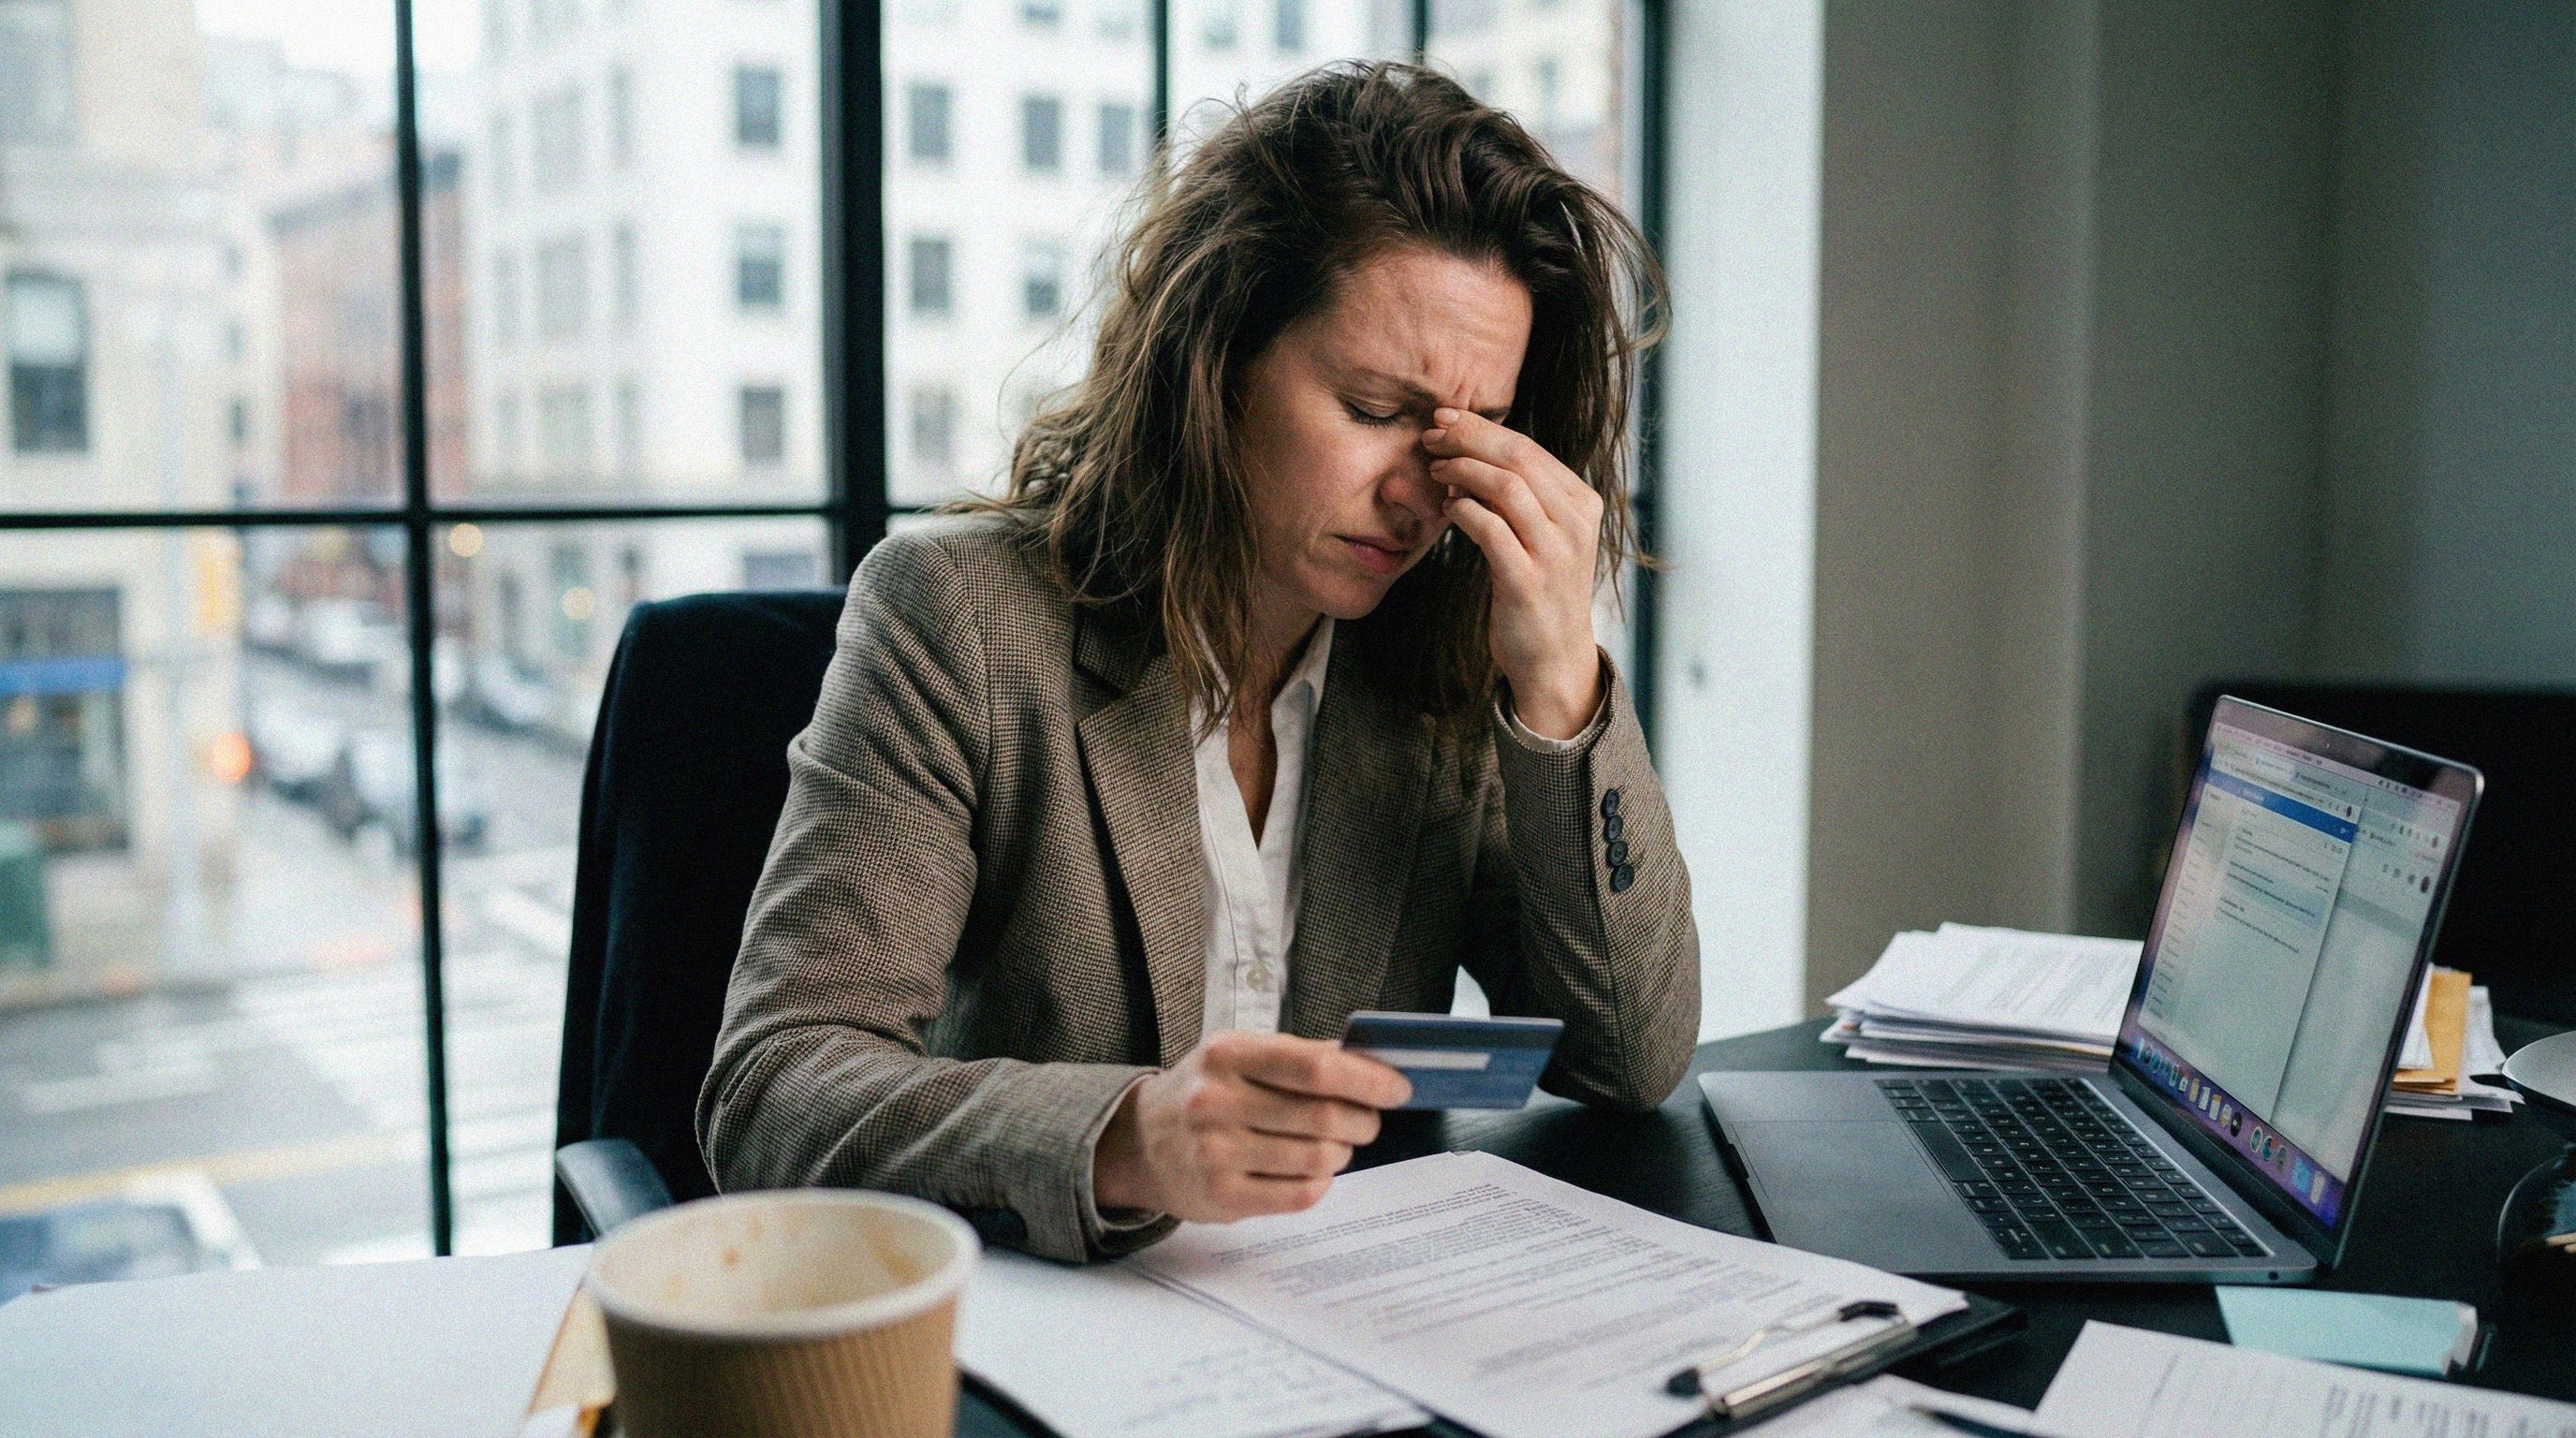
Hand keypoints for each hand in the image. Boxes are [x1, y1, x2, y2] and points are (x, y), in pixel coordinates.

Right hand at [1092, 1031, 1410, 1221]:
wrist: (1140, 1143)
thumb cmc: (1205, 1091)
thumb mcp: (1239, 1054)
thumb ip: (1301, 1055)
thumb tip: (1372, 1061)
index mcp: (1228, 1055)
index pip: (1315, 1068)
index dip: (1367, 1080)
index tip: (1397, 1088)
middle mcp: (1216, 1102)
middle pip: (1324, 1117)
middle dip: (1364, 1120)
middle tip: (1370, 1120)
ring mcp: (1216, 1153)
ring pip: (1318, 1158)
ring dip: (1343, 1152)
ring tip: (1337, 1144)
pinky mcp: (1222, 1197)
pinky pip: (1300, 1194)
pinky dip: (1321, 1181)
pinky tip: (1311, 1169)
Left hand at [1423, 409, 1605, 738]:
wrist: (1554, 657)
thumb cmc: (1539, 590)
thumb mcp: (1544, 535)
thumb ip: (1522, 496)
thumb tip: (1472, 451)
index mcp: (1582, 504)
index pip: (1530, 449)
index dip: (1484, 428)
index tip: (1447, 418)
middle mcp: (1575, 524)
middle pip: (1519, 459)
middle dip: (1470, 438)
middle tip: (1432, 433)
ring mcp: (1555, 553)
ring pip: (1507, 488)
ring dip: (1464, 471)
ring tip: (1436, 469)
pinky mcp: (1527, 581)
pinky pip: (1491, 530)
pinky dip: (1464, 510)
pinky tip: (1447, 507)